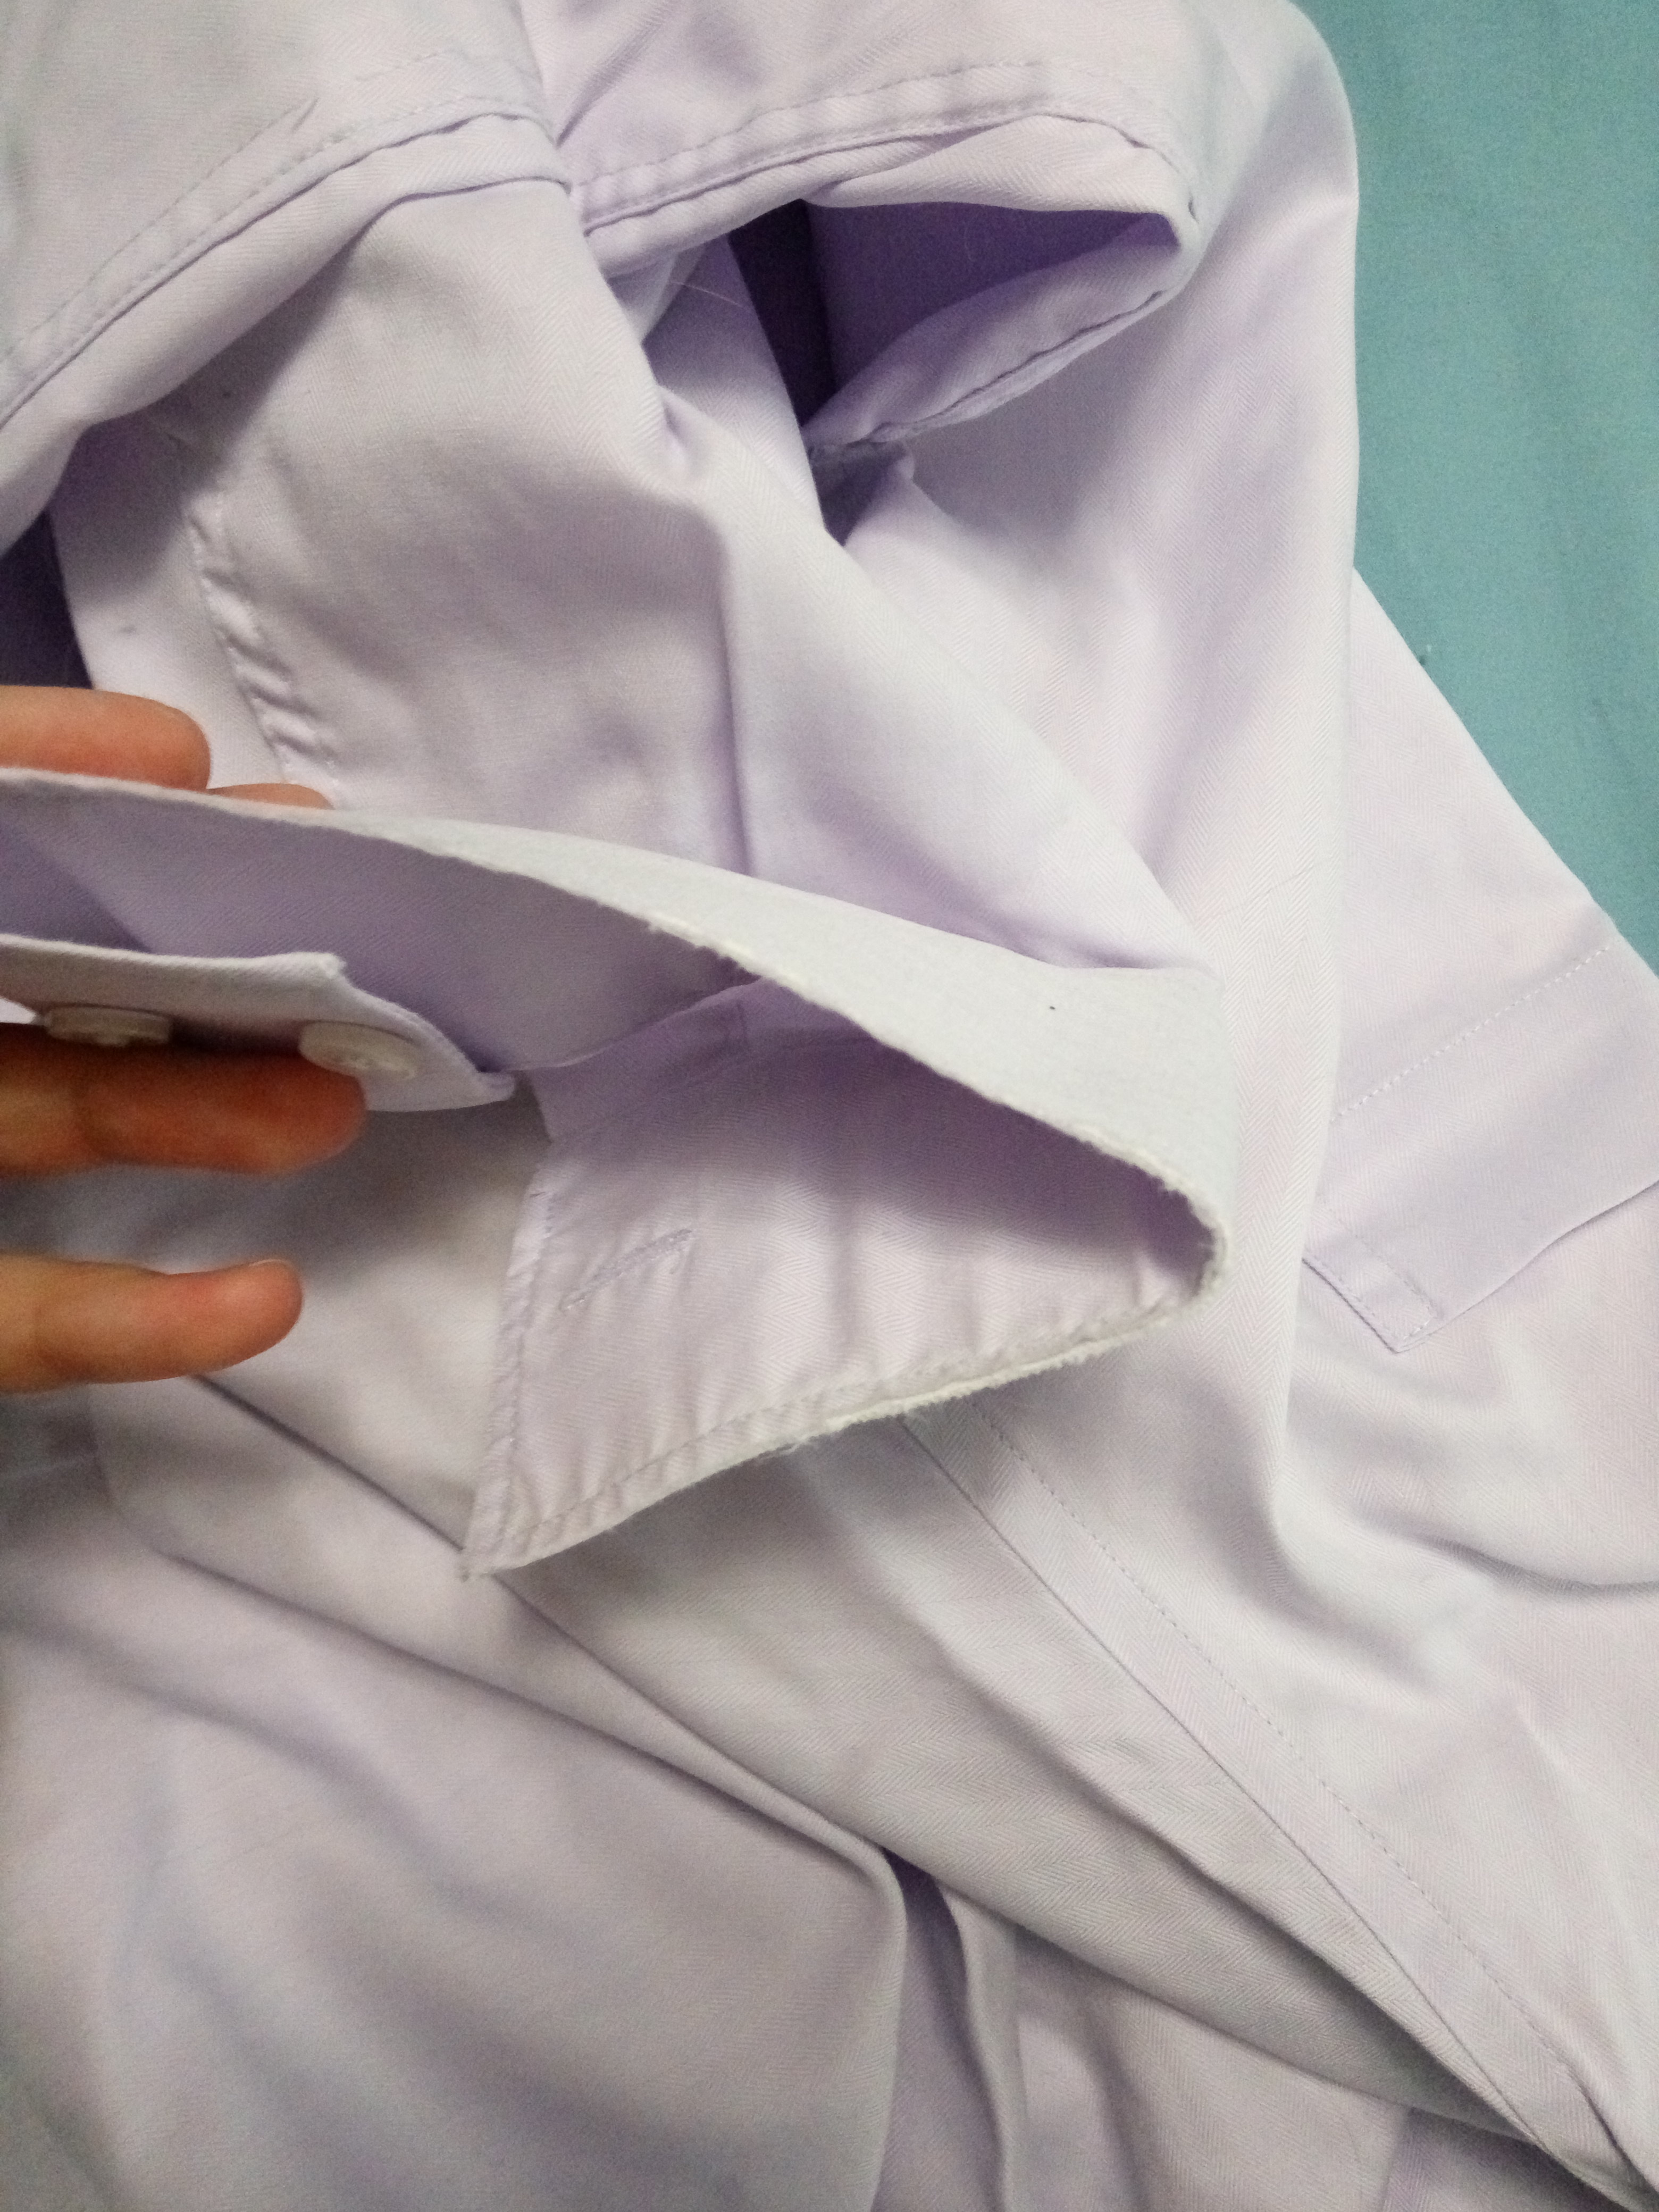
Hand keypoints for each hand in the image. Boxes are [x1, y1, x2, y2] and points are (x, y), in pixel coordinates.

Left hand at [1, 685, 363, 1390]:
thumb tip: (156, 744)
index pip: (7, 832)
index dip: (117, 794)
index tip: (266, 807)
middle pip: (66, 976)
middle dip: (215, 960)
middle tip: (357, 958)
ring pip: (63, 1125)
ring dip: (215, 1119)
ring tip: (333, 1110)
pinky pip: (26, 1322)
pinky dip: (143, 1321)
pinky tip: (262, 1302)